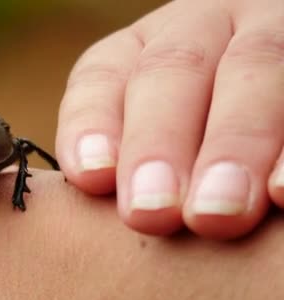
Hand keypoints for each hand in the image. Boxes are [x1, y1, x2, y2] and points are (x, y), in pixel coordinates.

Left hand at [56, 0, 283, 238]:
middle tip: (152, 212)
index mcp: (146, 47)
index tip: (92, 176)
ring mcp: (270, 31)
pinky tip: (282, 192)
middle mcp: (204, 28)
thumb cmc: (200, 131)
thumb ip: (126, 156)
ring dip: (232, 145)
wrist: (281, 87)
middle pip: (173, 69)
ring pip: (253, 69)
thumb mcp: (155, 128)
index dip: (93, 124)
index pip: (104, 75)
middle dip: (158, 142)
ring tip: (215, 214)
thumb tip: (99, 197)